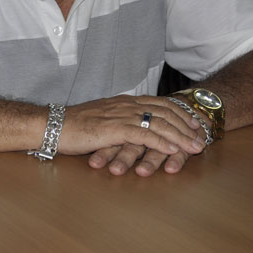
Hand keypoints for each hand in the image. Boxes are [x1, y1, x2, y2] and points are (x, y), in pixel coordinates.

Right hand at [60, 95, 205, 176]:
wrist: (51, 125)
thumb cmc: (70, 126)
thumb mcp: (99, 120)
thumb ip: (116, 121)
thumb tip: (128, 130)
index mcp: (122, 102)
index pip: (159, 103)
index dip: (179, 113)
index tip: (193, 123)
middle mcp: (125, 105)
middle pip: (165, 112)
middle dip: (186, 126)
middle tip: (201, 138)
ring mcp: (120, 116)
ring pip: (159, 123)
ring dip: (180, 136)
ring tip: (194, 148)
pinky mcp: (114, 129)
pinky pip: (144, 134)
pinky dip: (162, 142)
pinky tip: (173, 150)